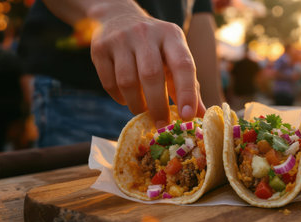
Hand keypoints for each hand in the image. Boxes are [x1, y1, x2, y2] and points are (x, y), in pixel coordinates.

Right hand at [89, 2, 205, 127]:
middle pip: (151, 75)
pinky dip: (119, 98)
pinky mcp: (99, 48)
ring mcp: (120, 39)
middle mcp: (146, 33)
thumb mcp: (174, 57)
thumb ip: (188, 85)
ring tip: (143, 111)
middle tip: (161, 125)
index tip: (187, 116)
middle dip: (158, 105)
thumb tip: (201, 115)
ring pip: (127, 81)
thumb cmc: (155, 46)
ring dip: (137, 104)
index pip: (182, 65)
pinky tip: (126, 99)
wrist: (119, 17)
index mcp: (171, 35)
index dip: (186, 92)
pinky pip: (109, 82)